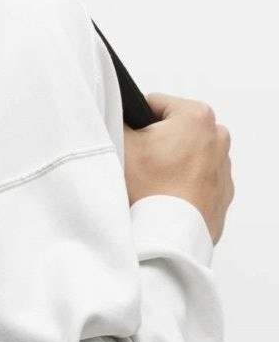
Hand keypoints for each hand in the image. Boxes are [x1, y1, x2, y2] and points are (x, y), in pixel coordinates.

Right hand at [123, 92, 233, 245]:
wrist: (167, 237)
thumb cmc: (150, 191)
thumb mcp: (122, 145)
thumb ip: (118, 120)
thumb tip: (118, 117)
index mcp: (196, 117)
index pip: (155, 104)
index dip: (135, 122)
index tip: (130, 142)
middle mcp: (217, 137)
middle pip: (173, 131)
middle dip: (156, 145)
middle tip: (140, 167)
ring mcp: (223, 167)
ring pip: (185, 156)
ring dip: (170, 166)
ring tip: (152, 186)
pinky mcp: (222, 193)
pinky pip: (196, 181)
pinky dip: (182, 186)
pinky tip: (166, 198)